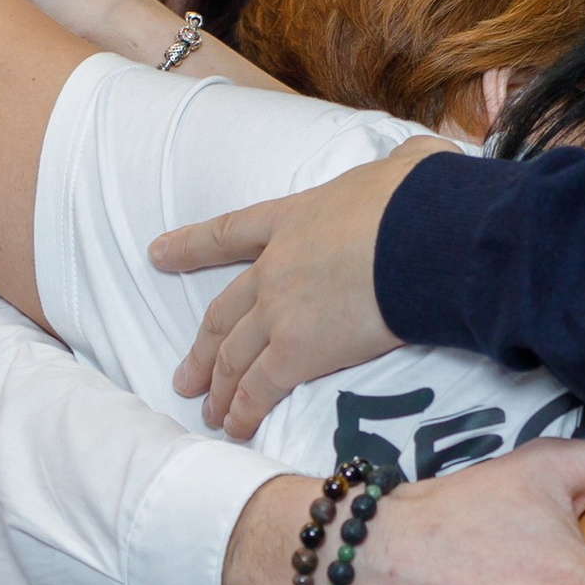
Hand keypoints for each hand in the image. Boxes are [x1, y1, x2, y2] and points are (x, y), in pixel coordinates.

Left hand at [154, 143, 443, 434]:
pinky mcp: (297, 352)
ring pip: (233, 356)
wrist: (427, 237)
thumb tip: (422, 158)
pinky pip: (260, 389)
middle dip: (202, 348)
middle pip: (223, 312)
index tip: (158, 254)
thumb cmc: (421, 198)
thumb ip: (404, 164)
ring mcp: (280, 312)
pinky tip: (236, 427)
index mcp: (294, 218)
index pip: (230, 233)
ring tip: (206, 410)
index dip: (190, 245)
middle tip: (185, 375)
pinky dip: (243, 411)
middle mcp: (274, 268)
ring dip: (217, 387)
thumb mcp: (408, 166)